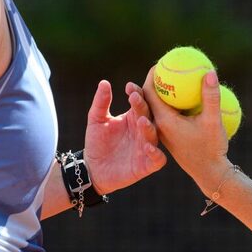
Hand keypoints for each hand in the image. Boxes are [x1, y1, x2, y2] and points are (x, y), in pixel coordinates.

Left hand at [83, 80, 166, 194]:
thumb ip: (101, 102)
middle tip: (135, 99)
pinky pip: (158, 159)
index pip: (140, 101)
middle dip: (143, 107)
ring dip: (149, 128)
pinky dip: (156, 154)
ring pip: (155, 135)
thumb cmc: (97, 142)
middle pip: (149, 115)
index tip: (129, 87)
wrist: (92, 169)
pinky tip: (148, 148)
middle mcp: (143, 130)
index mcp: (133, 117)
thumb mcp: (96, 120)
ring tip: (141, 121)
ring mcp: (146, 147)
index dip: (137, 93)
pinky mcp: (146, 165)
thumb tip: (104, 82)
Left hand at [142, 66, 231, 195]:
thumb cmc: (210, 149)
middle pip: (150, 97)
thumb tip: (209, 72)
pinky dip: (170, 103)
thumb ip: (210, 97)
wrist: (210, 174)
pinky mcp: (171, 136)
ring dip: (160, 92)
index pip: (149, 92)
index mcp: (163, 120)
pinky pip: (166, 114)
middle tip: (164, 65)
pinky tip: (182, 96)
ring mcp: (164, 132)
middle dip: (154, 80)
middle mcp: (159, 125)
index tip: (161, 61)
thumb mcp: (212, 121)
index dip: (152, 75)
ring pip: (157, 107)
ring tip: (169, 77)